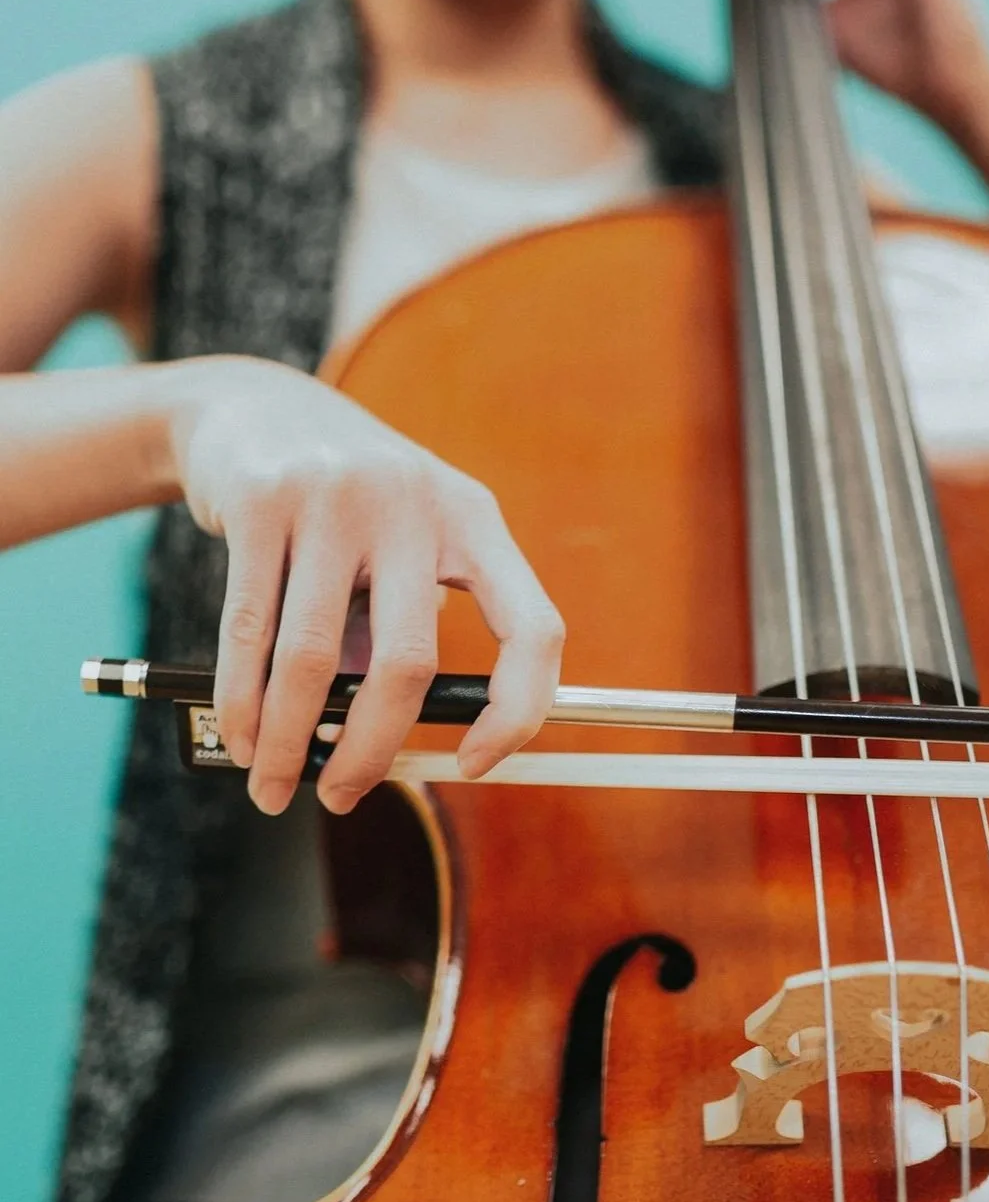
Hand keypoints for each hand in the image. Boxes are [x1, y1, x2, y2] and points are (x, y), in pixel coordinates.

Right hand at [168, 356, 563, 815]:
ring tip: (273, 784)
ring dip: (289, 740)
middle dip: (370, 752)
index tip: (475, 765)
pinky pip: (249, 629)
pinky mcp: (261, 499)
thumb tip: (373, 743)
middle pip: (409, 664)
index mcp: (473, 520)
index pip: (533, 629)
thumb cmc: (343, 502)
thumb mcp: (399, 544)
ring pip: (312, 657)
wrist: (251, 405)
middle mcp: (415, 503)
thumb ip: (398, 629)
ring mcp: (336, 496)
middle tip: (342, 796)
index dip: (518, 712)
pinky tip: (242, 735)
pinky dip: (242, 700)